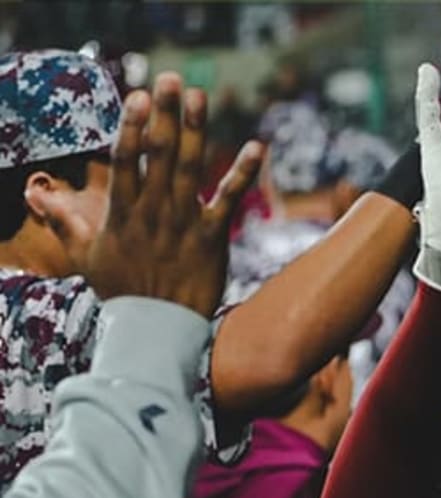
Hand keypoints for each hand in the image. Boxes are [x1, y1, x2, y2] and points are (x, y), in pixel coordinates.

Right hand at [28, 73, 260, 318]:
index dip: (133, 127)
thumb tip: (36, 196)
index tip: (139, 96)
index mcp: (122, 212)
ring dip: (197, 130)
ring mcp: (183, 223)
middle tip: (173, 78)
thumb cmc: (121, 291)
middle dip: (166, 114)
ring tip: (201, 96)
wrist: (156, 331)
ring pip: (191, 168)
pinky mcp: (212, 238)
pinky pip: (230, 200)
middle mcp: (153, 211)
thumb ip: (64, 221)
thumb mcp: (86, 255)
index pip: (125, 160)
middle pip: (160, 154)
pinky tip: (258, 147)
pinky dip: (244, 174)